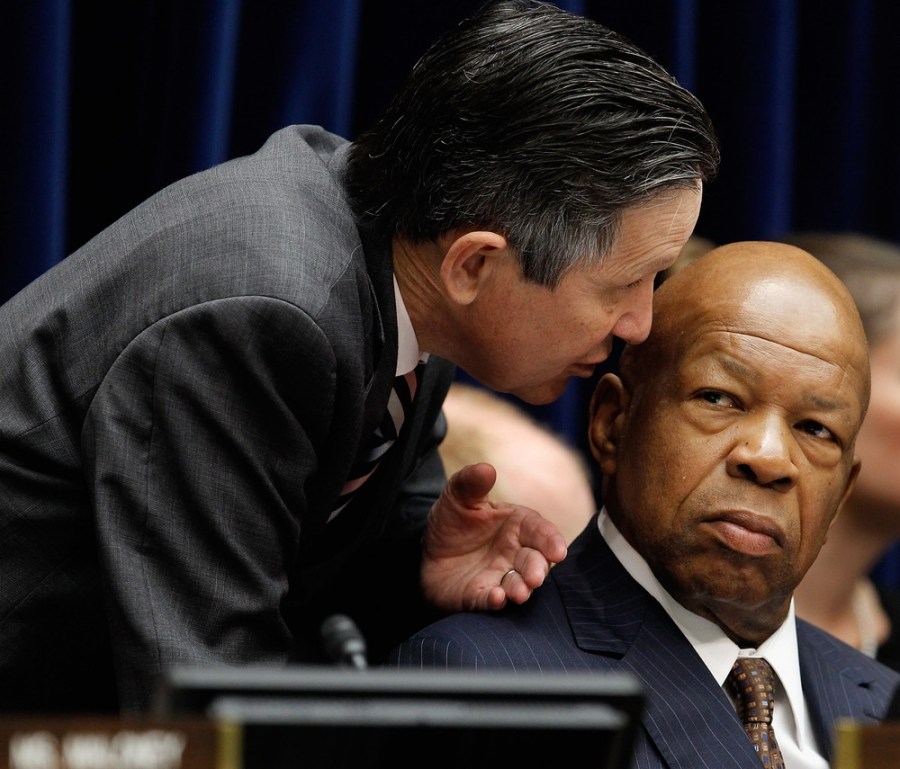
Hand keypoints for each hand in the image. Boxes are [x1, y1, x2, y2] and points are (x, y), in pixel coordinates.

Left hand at [421, 462, 567, 611]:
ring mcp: (499, 576)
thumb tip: (487, 468)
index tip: (559, 551)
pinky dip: (495, 601)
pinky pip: (490, 600)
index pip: (541, 532)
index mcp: (517, 525)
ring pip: (518, 584)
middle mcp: (515, 553)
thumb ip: (471, 483)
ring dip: (521, 589)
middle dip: (537, 570)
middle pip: (535, 562)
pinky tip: (496, 598)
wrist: (429, 550)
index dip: (551, 541)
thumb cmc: (453, 521)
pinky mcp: (480, 596)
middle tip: (535, 578)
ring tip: (519, 592)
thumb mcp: (458, 497)